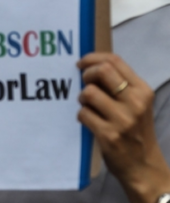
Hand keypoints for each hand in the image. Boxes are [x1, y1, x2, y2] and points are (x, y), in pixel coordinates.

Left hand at [78, 53, 169, 202]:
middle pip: (102, 71)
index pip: (115, 60)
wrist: (143, 166)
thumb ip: (119, 84)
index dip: (93, 58)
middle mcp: (136, 102)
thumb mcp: (136, 103)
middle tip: (84, 83)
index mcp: (143, 90)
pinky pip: (83, 113)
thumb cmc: (135, 130)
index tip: (81, 63)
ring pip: (89, 92)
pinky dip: (81, 115)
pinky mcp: (109, 135)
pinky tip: (88, 121)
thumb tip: (89, 65)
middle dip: (86, 74)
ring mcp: (123, 119)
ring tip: (87, 106)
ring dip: (82, 98)